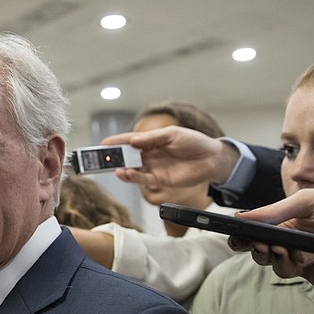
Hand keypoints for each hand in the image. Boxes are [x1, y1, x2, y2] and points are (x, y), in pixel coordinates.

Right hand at [103, 126, 238, 187]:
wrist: (212, 159)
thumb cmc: (195, 142)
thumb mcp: (173, 134)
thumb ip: (152, 138)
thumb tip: (133, 140)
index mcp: (152, 140)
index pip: (130, 140)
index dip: (117, 142)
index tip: (103, 143)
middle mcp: (150, 154)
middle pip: (127, 155)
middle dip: (114, 156)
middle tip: (101, 158)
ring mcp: (154, 167)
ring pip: (132, 168)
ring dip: (121, 168)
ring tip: (112, 167)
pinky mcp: (160, 179)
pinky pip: (142, 179)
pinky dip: (132, 177)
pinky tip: (125, 173)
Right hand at [231, 187, 313, 285]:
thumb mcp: (306, 201)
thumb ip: (274, 211)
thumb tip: (241, 217)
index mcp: (281, 228)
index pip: (254, 238)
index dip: (241, 241)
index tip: (237, 238)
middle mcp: (291, 248)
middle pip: (263, 258)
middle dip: (259, 253)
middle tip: (261, 244)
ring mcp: (308, 263)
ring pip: (283, 272)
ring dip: (281, 261)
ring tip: (285, 248)